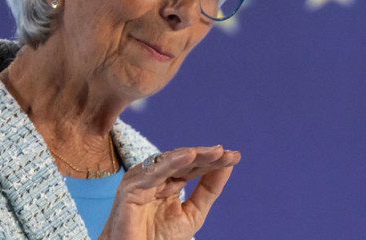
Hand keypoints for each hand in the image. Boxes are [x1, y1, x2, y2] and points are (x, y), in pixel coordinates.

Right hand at [98, 145, 240, 239]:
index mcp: (168, 181)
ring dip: (194, 155)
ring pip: (171, 161)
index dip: (213, 161)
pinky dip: (172, 162)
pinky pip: (154, 172)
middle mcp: (155, 177)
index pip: (193, 166)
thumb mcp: (192, 213)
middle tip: (228, 154)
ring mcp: (142, 180)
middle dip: (207, 156)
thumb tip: (227, 165)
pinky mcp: (131, 187)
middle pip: (184, 161)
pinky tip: (190, 155)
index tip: (235, 157)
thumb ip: (208, 190)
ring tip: (215, 152)